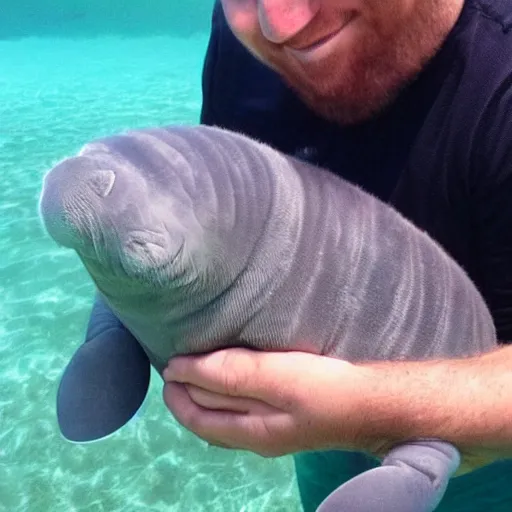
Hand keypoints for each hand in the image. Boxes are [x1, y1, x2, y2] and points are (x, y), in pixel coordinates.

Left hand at [162, 348, 381, 456]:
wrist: (373, 404)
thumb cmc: (322, 387)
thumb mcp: (273, 377)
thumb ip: (227, 373)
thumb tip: (180, 369)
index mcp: (248, 432)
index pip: (198, 414)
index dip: (178, 390)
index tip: (168, 362)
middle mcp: (255, 437)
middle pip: (208, 419)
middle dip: (186, 394)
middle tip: (175, 363)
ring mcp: (271, 430)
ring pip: (223, 416)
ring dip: (204, 395)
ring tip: (195, 369)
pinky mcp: (286, 418)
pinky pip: (242, 411)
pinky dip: (225, 395)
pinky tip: (232, 381)